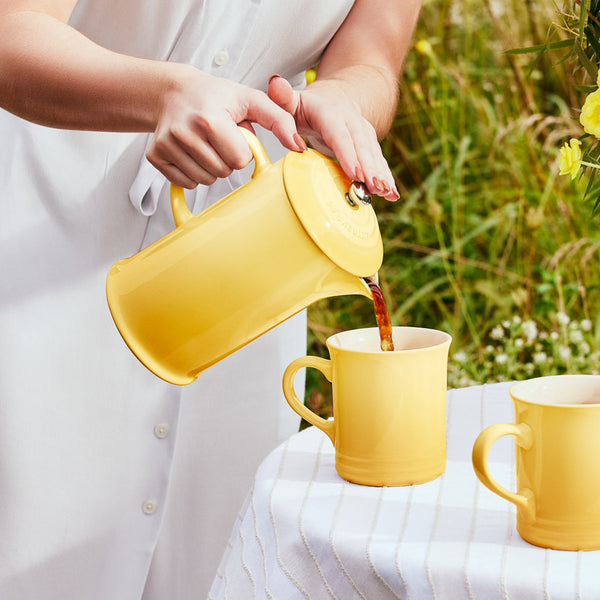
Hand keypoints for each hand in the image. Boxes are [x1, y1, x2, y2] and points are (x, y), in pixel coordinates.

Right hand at [146, 65, 306, 187]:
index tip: (234, 134)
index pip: (239, 160)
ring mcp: (167, 145)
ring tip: (206, 144)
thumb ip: (280, 119)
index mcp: (209, 119)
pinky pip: (187, 183)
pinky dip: (194, 173)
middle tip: (219, 139)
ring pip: (205, 180)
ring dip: (212, 167)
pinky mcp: (156, 156)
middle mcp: (184, 132)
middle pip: (223, 172)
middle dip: (227, 159)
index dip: (242, 150)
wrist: (173, 92)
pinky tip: (192, 152)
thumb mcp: (251, 99)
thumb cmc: (216, 97)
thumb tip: (299, 146)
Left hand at [267, 75, 398, 200]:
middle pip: (362, 146)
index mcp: (330, 113)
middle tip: (374, 187)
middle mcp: (351, 123)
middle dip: (370, 168)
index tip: (354, 172)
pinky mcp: (370, 148)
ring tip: (387, 193)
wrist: (338, 97)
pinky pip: (379, 163)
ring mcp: (363, 135)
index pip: (339, 133)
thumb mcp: (293, 100)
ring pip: (374, 155)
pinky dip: (386, 178)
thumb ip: (282, 97)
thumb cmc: (308, 107)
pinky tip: (392, 195)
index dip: (347, 153)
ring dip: (381, 174)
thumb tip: (275, 83)